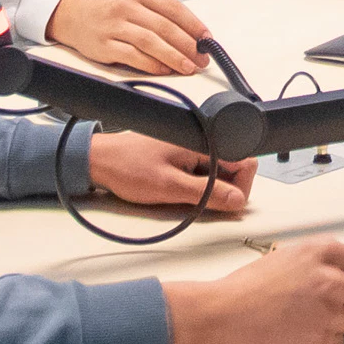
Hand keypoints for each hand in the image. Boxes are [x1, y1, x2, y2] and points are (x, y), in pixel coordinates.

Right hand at [47, 0, 213, 75]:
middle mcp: (126, 6)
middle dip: (188, 45)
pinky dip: (151, 64)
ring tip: (188, 67)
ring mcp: (114, 25)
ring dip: (173, 56)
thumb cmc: (112, 9)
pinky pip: (132, 56)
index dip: (193, 24)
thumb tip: (193, 36)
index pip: (173, 7)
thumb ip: (160, 13)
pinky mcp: (104, 45)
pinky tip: (164, 69)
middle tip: (202, 58)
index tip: (207, 39)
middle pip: (164, 26)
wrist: (74, 14)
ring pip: (150, 42)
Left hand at [86, 133, 251, 215]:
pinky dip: (196, 184)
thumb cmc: (127, 167)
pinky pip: (201, 171)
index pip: (244, 162)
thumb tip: (236, 200)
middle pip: (234, 167)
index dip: (241, 187)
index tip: (228, 203)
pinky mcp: (182, 153)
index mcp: (203, 140)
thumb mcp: (169, 187)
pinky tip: (179, 189)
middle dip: (224, 190)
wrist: (99, 161)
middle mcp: (201, 139)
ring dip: (208, 188)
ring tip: (184, 195)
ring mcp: (192, 146)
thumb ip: (206, 194)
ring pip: (217, 171)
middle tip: (203, 204)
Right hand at [167, 239, 343, 343]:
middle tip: (319, 306)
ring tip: (302, 322)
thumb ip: (318, 260)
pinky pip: (336, 343)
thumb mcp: (284, 257)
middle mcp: (329, 281)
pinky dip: (321, 343)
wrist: (218, 320)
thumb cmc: (243, 290)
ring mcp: (328, 314)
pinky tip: (296, 337)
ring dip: (335, 324)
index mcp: (320, 253)